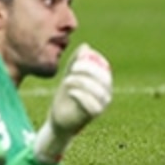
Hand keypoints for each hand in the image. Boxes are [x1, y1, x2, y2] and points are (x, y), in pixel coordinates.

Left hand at [34, 44, 111, 163]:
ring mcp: (101, 106)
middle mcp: (105, 95)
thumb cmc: (66, 96)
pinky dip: (81, 95)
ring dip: (81, 82)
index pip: (105, 69)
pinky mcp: (93, 115)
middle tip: (73, 68)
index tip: (81, 58)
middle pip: (104, 79)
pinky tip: (71, 93)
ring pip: (99, 91)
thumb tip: (86, 46)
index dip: (95, 61)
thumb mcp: (70, 76)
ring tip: (67, 81)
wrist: (58, 118)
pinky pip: (93, 104)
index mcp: (102, 84)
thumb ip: (76, 61)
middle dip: (88, 70)